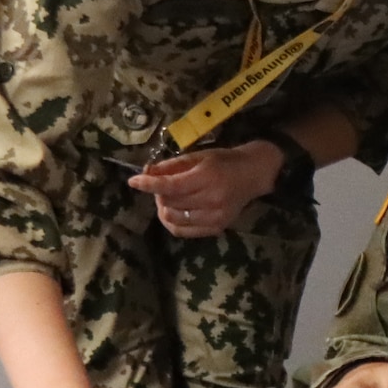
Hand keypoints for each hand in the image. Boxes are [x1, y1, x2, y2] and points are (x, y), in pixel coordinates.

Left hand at [129, 141, 285, 237]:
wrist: (254, 175)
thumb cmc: (225, 161)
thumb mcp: (199, 156)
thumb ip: (172, 165)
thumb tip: (147, 172)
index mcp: (207, 177)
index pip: (170, 186)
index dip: (149, 184)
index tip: (133, 181)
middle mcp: (211, 199)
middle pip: (168, 202)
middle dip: (158, 193)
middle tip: (162, 185)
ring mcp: (214, 217)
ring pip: (172, 218)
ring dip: (164, 207)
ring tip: (171, 198)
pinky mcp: (215, 228)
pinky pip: (182, 231)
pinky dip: (172, 221)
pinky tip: (176, 211)